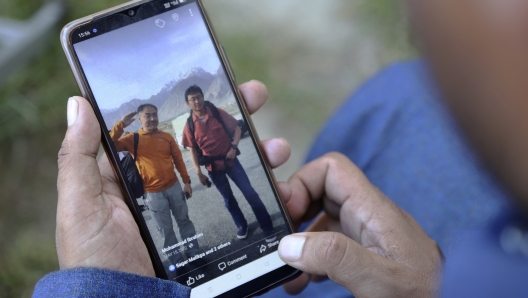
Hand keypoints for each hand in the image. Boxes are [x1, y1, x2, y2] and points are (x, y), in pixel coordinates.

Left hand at [56, 80, 290, 274]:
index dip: (191, 108)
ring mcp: (193, 209)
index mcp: (138, 175)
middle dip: (234, 120)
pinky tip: (280, 186)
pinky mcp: (211, 232)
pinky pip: (239, 206)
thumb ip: (79, 157)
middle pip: (207, 145)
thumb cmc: (98, 258)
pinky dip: (262, 194)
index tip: (217, 86)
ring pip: (229, 172)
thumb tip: (78, 103)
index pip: (168, 130)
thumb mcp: (81, 206)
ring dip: (256, 154)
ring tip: (277, 148)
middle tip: (256, 97)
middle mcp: (170, 187)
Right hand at [278, 153, 442, 297]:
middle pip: (320, 192)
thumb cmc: (425, 294)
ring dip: (298, 241)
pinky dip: (310, 258)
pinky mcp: (363, 253)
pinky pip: (328, 244)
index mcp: (373, 209)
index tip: (287, 213)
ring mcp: (364, 235)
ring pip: (320, 220)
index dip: (303, 182)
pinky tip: (302, 280)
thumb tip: (289, 245)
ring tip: (287, 269)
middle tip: (279, 241)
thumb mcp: (378, 277)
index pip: (332, 169)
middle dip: (294, 213)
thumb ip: (335, 257)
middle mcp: (366, 216)